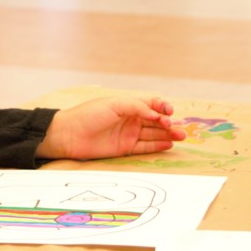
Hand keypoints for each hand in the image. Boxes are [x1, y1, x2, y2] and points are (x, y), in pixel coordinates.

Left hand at [35, 96, 185, 159]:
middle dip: (168, 122)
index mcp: (127, 104)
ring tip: (180, 136)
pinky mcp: (125, 148)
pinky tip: (169, 144)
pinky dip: (158, 146)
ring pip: (153, 134)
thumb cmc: (89, 115)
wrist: (70, 134)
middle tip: (176, 128)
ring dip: (168, 134)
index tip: (168, 111)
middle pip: (155, 120)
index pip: (151, 103)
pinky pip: (145, 147)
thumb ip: (137, 107)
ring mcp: (128, 133)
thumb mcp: (114, 104)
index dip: (162, 106)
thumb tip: (157, 114)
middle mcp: (130, 118)